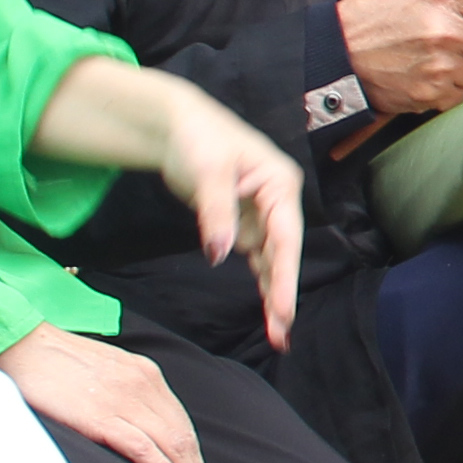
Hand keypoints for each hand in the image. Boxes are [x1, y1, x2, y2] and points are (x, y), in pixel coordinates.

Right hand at [0, 322, 205, 462]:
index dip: (193, 454)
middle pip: (183, 436)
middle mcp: (144, 384)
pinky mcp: (100, 417)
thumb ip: (126, 393)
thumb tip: (139, 427)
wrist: (22, 345)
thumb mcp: (106, 370)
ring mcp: (124, 400)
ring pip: (171, 444)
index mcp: (146, 373)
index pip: (181, 421)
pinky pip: (143, 448)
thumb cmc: (56, 362)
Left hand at [149, 94, 304, 349]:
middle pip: (282, 256)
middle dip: (281, 295)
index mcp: (280, 185)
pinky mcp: (242, 223)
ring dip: (272, 294)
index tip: (283, 312)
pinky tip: (267, 310)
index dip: (285, 278)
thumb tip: (220, 253)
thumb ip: (217, 213)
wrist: (176, 126)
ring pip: (270, 261)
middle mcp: (277, 202)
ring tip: (277, 334)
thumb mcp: (208, 172)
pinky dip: (259, 281)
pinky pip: (254, 258)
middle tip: (281, 336)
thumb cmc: (199, 137)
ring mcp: (261, 215)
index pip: (285, 239)